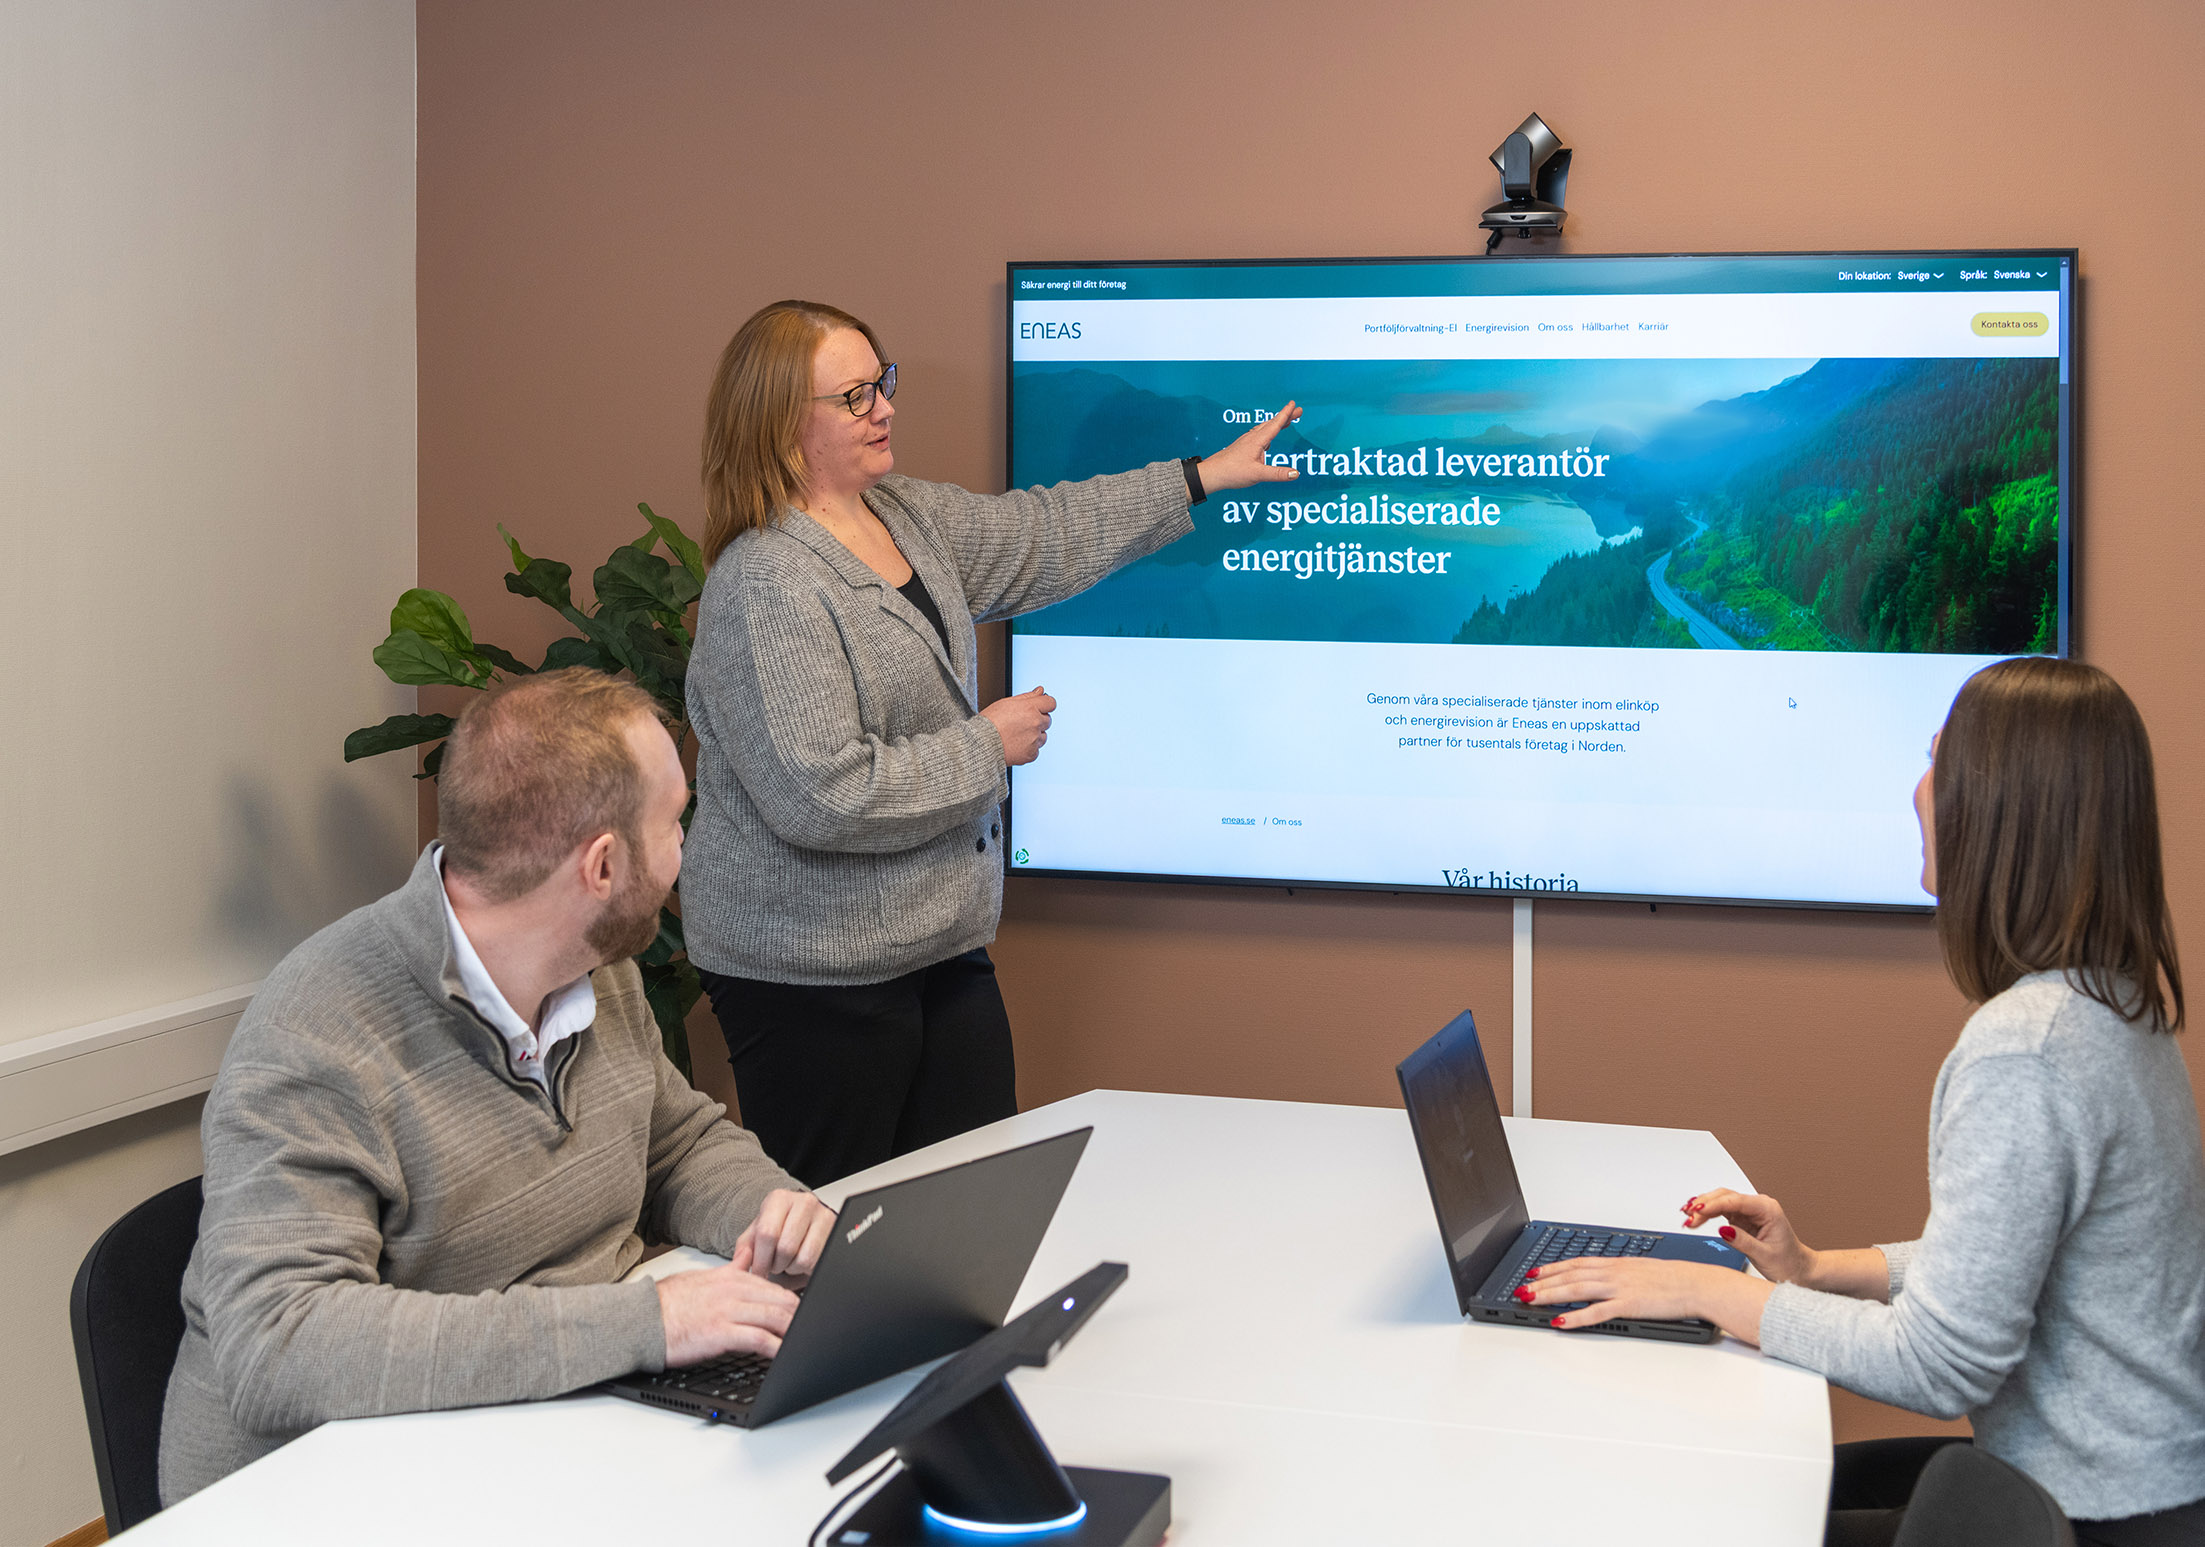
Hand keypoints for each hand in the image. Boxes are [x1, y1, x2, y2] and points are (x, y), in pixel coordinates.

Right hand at [655, 1262, 799, 1364]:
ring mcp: (728, 1311)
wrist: (642, 1319)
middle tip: (812, 1326)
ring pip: (775, 1317)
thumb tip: (746, 1258)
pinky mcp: (721, 1333)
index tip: (804, 1310)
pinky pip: (759, 1339)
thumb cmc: (667, 1303)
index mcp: (730, 1277)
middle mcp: (733, 1291)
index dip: (792, 1300)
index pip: (772, 1286)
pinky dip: (776, 1347)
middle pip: (780, 1300)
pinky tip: (785, 1354)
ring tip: (805, 1340)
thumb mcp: (703, 1276)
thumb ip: (730, 1269)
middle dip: (800, 1315)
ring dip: (794, 1330)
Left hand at [731, 1188, 836, 1280]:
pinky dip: (806, 1268)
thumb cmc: (777, 1228)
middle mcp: (804, 1202)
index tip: (758, 1272)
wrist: (800, 1223)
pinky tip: (801, 1260)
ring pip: (804, 1257)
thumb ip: (744, 1247)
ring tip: (788, 1261)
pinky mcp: (836, 1232)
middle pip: (786, 1247)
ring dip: (792, 1268)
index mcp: (780, 1199)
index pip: (768, 1233)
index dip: (761, 1259)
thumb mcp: (755, 1234)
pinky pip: (818, 1262)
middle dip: (776, 1265)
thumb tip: (742, 1259)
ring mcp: (824, 1216)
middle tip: (774, 1265)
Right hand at [981, 686, 1055, 764]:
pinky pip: (1036, 749)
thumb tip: (1040, 691)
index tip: (1039, 708)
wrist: (981, 744)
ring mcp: (1035, 739)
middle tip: (1020, 723)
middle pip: (1047, 720)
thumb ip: (1027, 696)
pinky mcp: (1032, 754)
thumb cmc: (990, 722)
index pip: (1051, 703)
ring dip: (1034, 735)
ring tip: (1016, 735)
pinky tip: (1016, 745)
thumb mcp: (1006, 703)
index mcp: (1030, 708)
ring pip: (1043, 736)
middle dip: (1037, 720)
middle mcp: (1035, 723)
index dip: (1044, 704)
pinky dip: (1029, 748)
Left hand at [1197, 401, 1304, 492]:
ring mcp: (1246, 441)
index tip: (1294, 405)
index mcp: (1257, 441)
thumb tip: (1295, 474)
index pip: (1275, 425)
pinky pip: (1258, 434)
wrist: (1212, 473)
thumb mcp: (1258, 475)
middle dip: (1286, 416)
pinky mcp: (1242, 446)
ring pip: (1264, 428)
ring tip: (1286, 422)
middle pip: (1272, 423)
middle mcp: (1252, 438)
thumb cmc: (1231, 472)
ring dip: (1276, 423)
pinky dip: (1267, 432)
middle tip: (1298, 411)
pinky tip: (1267, 439)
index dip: (1286, 414)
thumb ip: (1277, 474)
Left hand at [1518, 1255, 1770, 1342]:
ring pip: (1576, 1289)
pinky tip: (1559, 1322)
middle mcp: (1614, 1272)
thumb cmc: (1674, 1279)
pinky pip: (1596, 1312)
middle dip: (1543, 1282)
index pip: (1577, 1263)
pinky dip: (1575, 1317)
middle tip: (1522, 1288)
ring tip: (1530, 1300)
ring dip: (1550, 1295)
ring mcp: (1620, 1288)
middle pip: (1570, 1274)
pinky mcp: (1629, 1304)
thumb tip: (1603, 1280)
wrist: (1698, 1283)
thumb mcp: (1642, 1270)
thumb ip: (1620, 1274)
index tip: (1535, 1272)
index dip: (1552, 1267)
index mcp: (1617, 1263)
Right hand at [1683, 1188, 1815, 1284]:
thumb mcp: (1764, 1255)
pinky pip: (1722, 1210)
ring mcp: (1750, 1211)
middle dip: (1704, 1204)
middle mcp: (1759, 1206)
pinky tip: (1696, 1217)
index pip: (1734, 1201)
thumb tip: (1723, 1229)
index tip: (1697, 1211)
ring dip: (1703, 1207)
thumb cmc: (1788, 1262)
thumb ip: (1743, 1241)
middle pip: (1725, 1196)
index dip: (1713, 1205)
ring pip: (1721, 1201)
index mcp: (1767, 1209)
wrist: (1799, 1269)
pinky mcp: (1743, 1218)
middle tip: (1687, 1216)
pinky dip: (1708, 1213)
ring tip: (1687, 1217)